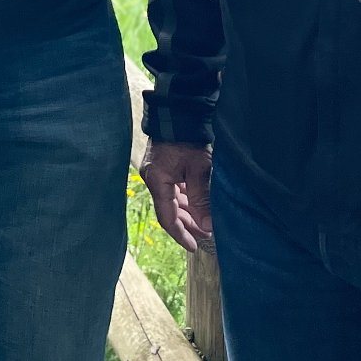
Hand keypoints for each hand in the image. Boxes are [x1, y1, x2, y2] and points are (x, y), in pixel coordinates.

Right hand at [140, 139, 213, 253]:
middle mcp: (153, 179)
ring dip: (187, 213)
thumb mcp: (199, 170)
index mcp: (157, 181)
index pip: (167, 217)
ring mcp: (157, 172)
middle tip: (205, 237)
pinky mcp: (163, 166)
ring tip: (204, 224)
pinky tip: (197, 206)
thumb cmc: (188, 139)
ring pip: (172, 201)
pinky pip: (173, 190)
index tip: (194, 247)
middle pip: (169, 210)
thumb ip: (201, 199)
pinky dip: (185, 200)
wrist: (179, 113)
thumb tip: (207, 226)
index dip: (181, 234)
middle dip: (187, 225)